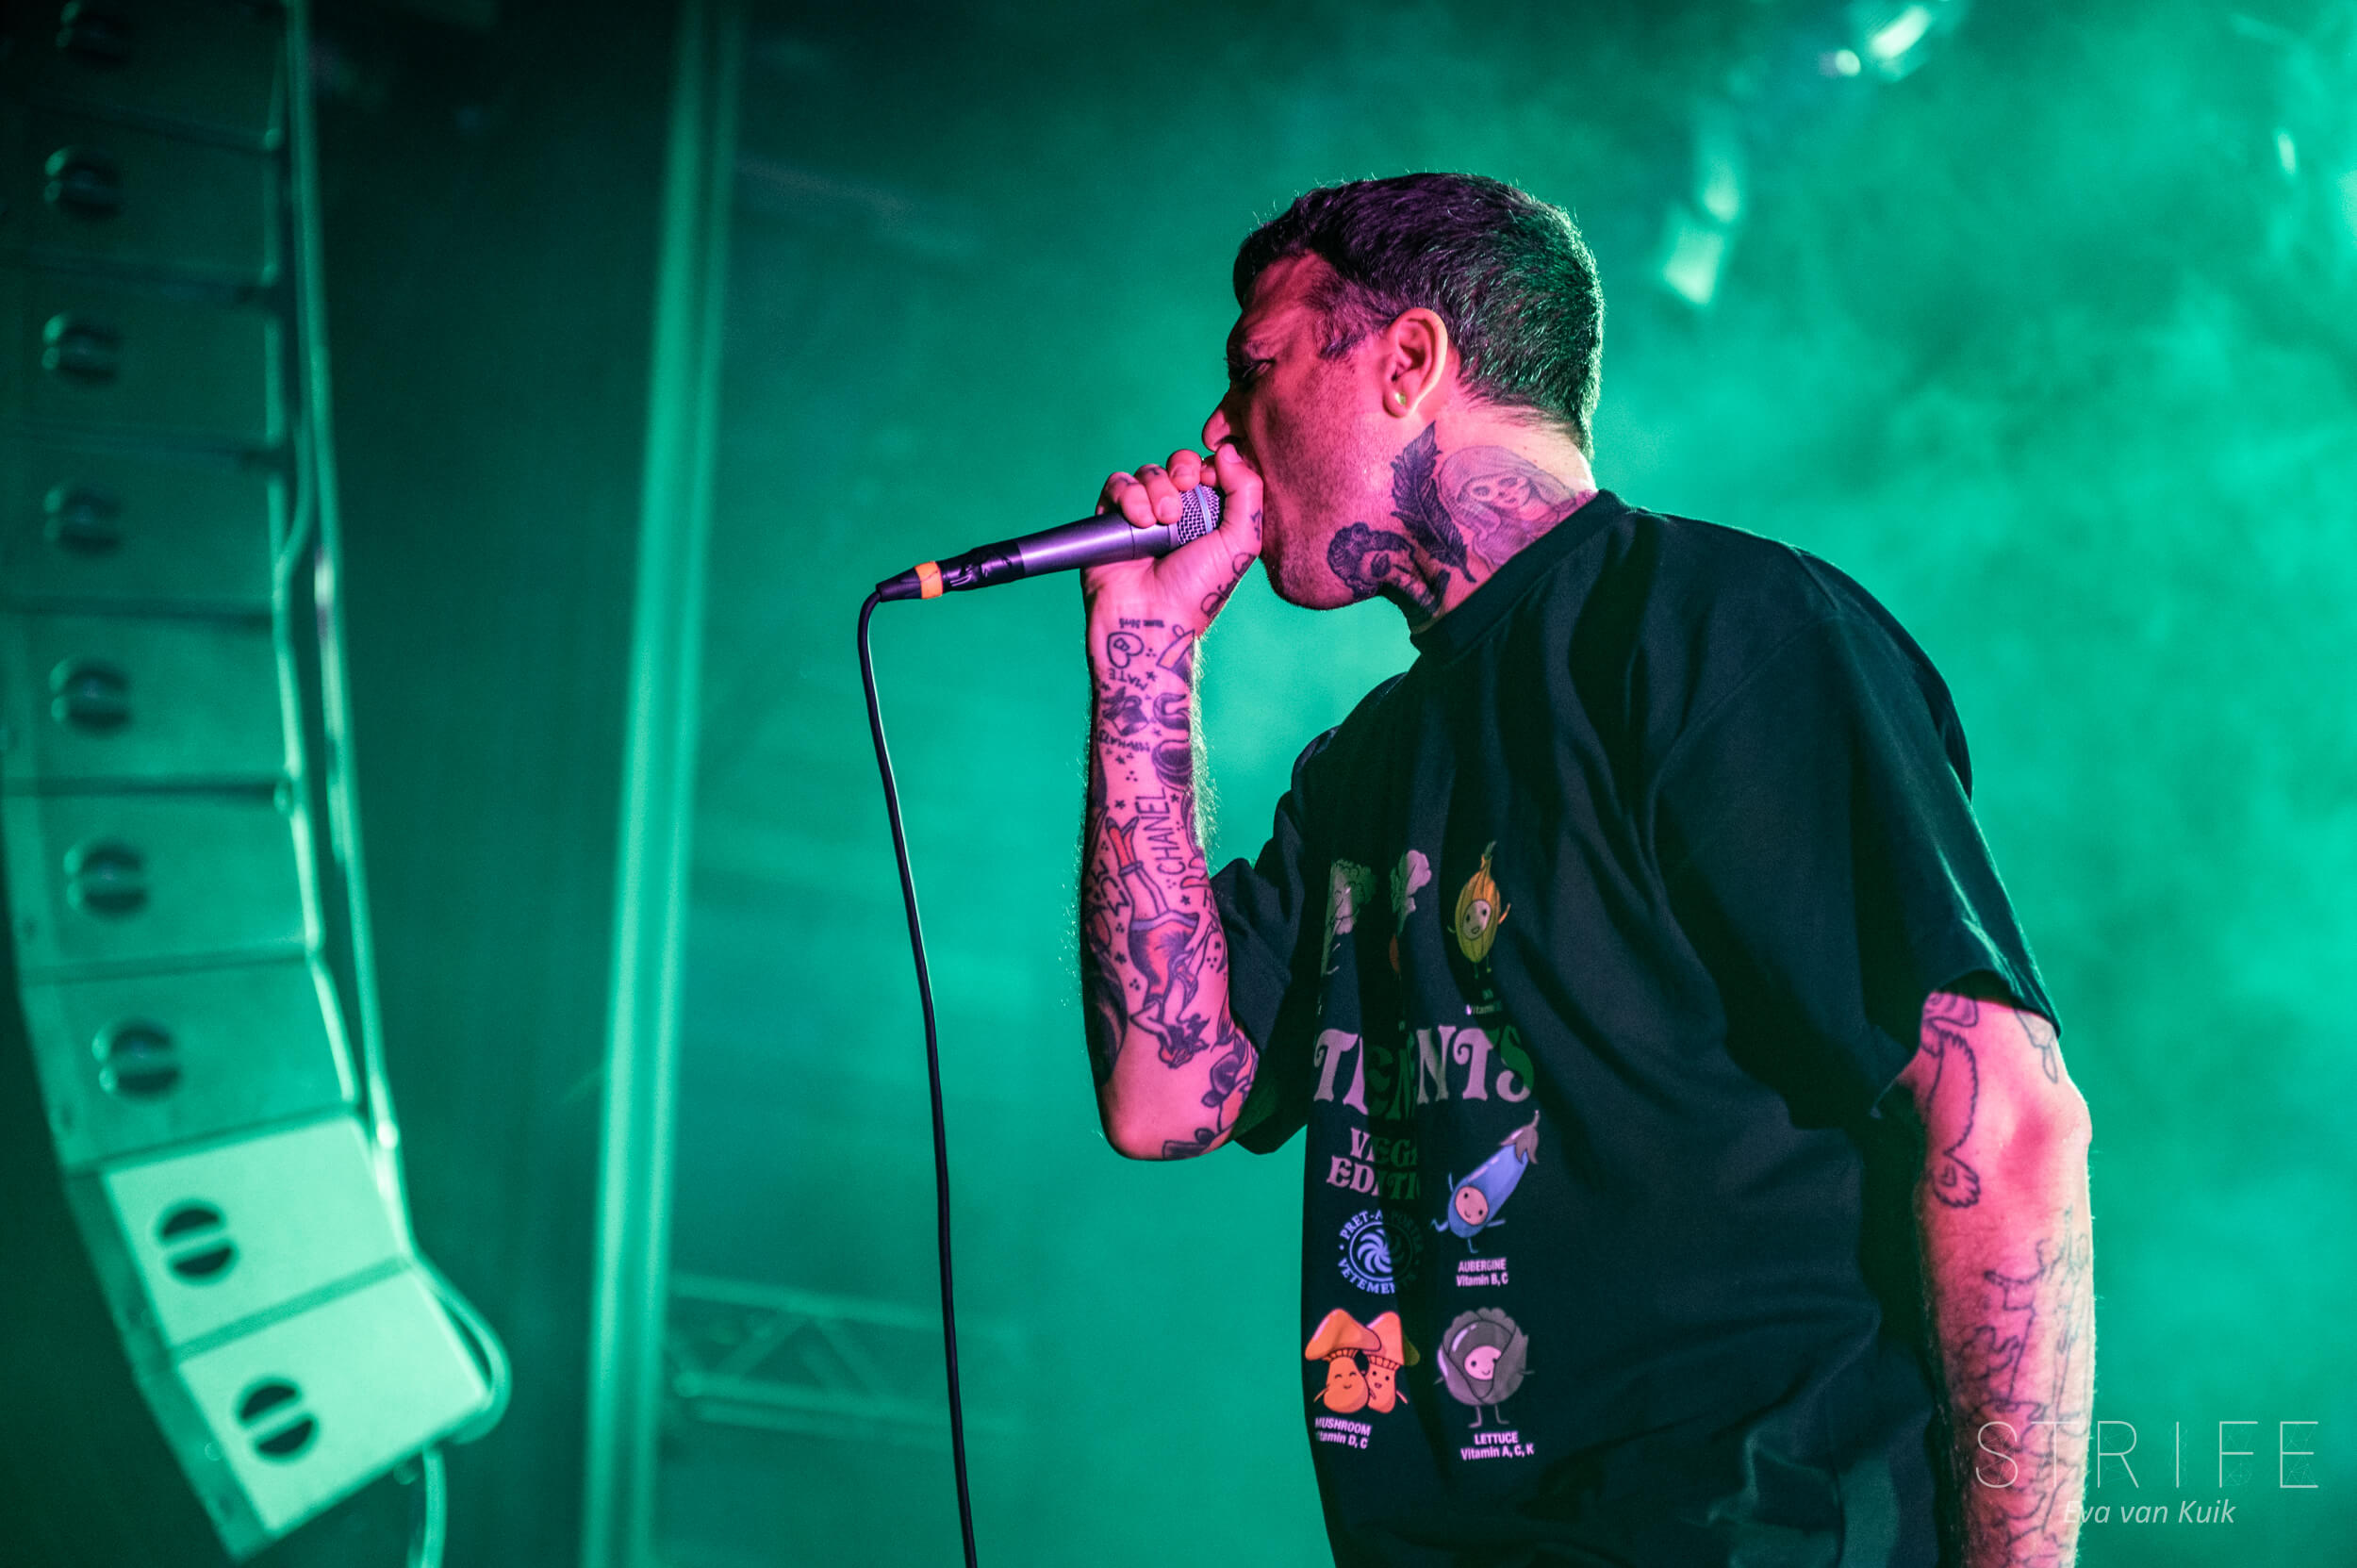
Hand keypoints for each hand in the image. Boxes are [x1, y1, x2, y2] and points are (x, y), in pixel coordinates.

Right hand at [1082, 442, 1262, 632]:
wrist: (1150, 618)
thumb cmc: (1198, 589)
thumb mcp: (1241, 542)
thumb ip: (1248, 491)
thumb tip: (1229, 450)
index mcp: (1212, 517)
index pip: (1212, 468)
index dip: (1212, 464)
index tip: (1211, 479)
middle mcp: (1179, 513)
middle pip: (1180, 463)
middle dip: (1183, 467)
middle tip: (1185, 488)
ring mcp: (1144, 514)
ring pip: (1148, 471)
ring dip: (1156, 487)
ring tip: (1161, 519)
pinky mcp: (1112, 518)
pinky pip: (1117, 483)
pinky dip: (1129, 494)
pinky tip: (1139, 520)